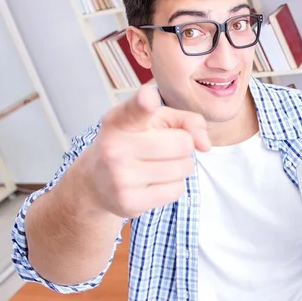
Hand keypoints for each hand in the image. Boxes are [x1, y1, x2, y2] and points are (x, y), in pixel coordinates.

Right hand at [80, 84, 210, 217]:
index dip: (144, 102)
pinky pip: (177, 190)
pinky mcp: (129, 202)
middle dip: (182, 146)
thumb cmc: (135, 143)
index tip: (148, 97)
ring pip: (183, 168)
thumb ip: (187, 120)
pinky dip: (174, 186)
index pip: (134, 110)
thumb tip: (205, 145)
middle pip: (183, 144)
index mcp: (119, 121)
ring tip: (157, 165)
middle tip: (162, 149)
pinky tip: (153, 182)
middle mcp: (115, 148)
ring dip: (180, 167)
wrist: (96, 182)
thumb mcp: (158, 121)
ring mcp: (120, 177)